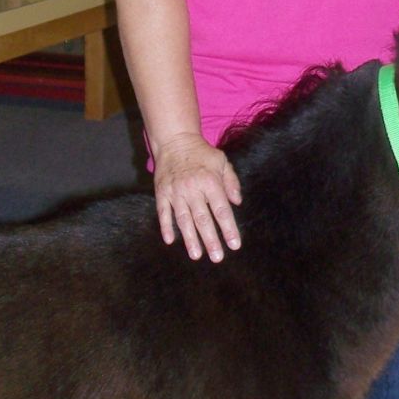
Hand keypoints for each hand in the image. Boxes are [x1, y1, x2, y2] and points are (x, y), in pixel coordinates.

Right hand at [153, 132, 241, 261]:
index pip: (221, 210)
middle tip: (217, 257)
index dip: (228, 229)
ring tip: (196, 255)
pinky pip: (164, 212)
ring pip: (183, 219)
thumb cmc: (202, 153)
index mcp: (210, 181)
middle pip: (203, 219)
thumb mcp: (222, 161)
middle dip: (211, 240)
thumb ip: (231, 182)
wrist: (175, 140)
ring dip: (190, 238)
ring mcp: (176, 191)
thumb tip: (237, 202)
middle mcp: (193, 188)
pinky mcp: (162, 192)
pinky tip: (170, 240)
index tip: (234, 245)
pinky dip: (166, 226)